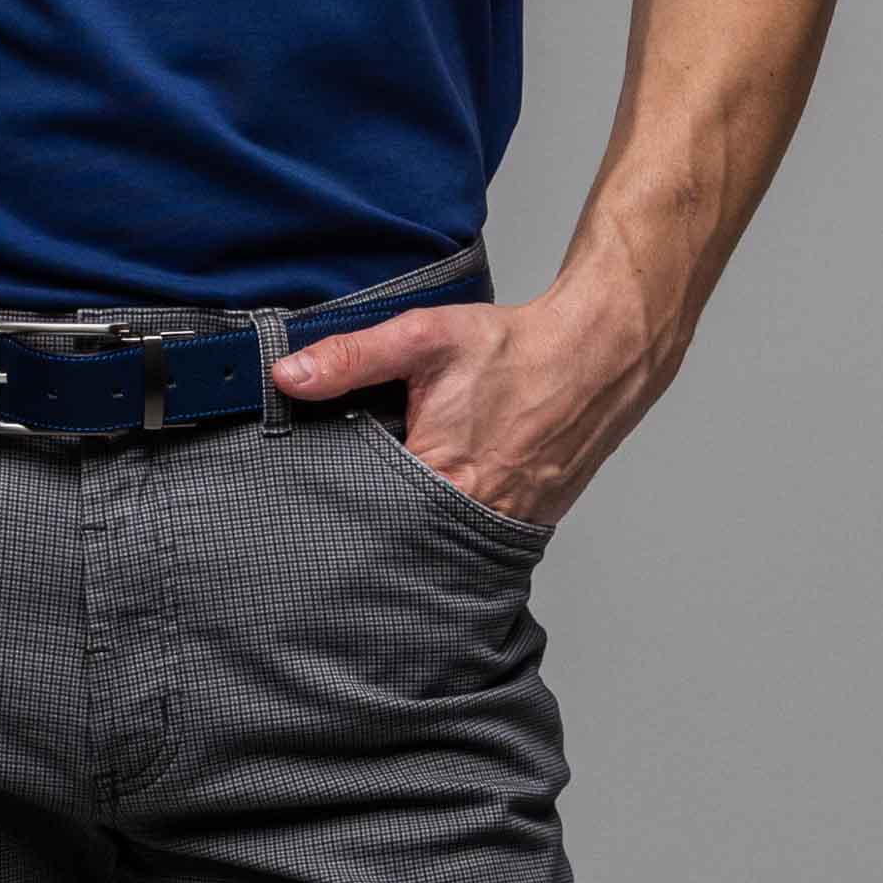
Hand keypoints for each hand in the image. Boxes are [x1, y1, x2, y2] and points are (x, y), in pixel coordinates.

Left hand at [264, 284, 654, 531]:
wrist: (594, 357)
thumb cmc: (515, 350)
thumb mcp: (423, 339)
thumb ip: (351, 358)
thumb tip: (288, 376)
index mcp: (441, 475)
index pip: (363, 512)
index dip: (336, 504)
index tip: (314, 499)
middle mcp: (473, 514)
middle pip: (396, 536)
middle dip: (369, 523)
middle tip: (347, 506)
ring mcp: (501, 527)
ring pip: (433, 543)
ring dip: (409, 528)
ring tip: (390, 507)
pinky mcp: (522, 527)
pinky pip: (468, 538)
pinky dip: (447, 525)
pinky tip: (436, 503)